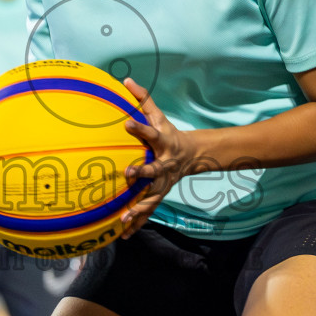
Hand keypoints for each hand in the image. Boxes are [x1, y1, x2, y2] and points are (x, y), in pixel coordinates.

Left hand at [119, 78, 198, 237]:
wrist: (191, 156)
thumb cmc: (170, 134)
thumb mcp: (160, 116)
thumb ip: (143, 99)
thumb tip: (125, 80)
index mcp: (162, 144)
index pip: (150, 133)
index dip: (140, 127)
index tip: (127, 123)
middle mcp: (164, 165)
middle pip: (153, 171)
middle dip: (141, 174)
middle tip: (128, 175)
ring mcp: (162, 184)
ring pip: (151, 198)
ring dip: (139, 209)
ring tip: (124, 217)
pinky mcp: (159, 196)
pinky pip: (148, 212)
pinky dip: (137, 224)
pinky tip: (124, 235)